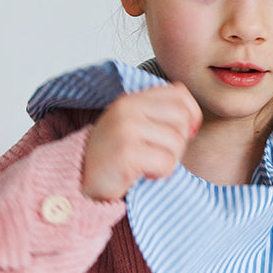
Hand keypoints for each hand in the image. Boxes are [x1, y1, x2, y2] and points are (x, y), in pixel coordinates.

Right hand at [81, 83, 201, 200]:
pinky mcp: (127, 152)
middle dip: (179, 143)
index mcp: (132, 99)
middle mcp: (128, 108)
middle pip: (182, 120)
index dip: (191, 114)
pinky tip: (143, 173)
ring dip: (169, 161)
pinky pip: (166, 162)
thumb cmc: (112, 156)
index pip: (179, 94)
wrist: (79, 178)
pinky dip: (161, 173)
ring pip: (176, 143)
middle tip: (160, 154)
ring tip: (148, 164)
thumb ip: (157, 114)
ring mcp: (126, 128)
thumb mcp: (132, 125)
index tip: (185, 132)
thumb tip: (194, 120)